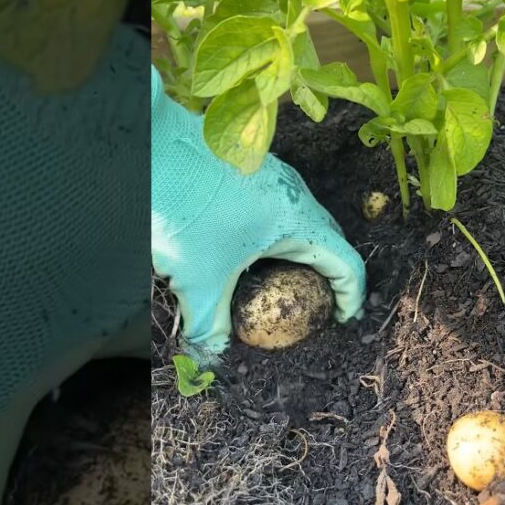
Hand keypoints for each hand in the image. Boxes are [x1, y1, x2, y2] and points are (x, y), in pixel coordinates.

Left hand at [151, 66, 366, 363]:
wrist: (152, 146)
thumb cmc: (184, 207)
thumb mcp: (197, 280)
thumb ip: (209, 325)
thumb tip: (211, 358)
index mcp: (298, 220)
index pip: (347, 263)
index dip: (352, 297)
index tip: (342, 321)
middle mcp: (295, 194)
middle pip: (330, 239)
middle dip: (328, 275)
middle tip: (315, 306)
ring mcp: (275, 175)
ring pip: (304, 218)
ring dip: (302, 250)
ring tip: (283, 279)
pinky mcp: (252, 167)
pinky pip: (282, 205)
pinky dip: (279, 231)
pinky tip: (248, 247)